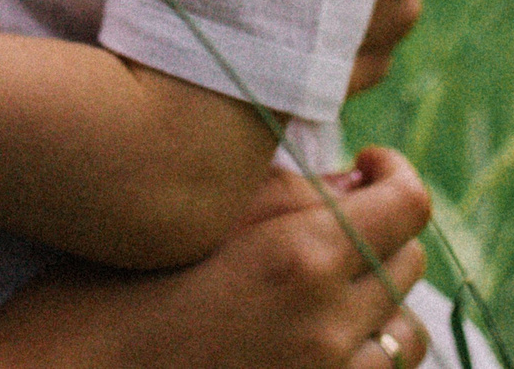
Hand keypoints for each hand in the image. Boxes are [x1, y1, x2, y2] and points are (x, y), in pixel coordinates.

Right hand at [0, 147, 434, 368]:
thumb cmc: (102, 295)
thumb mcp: (193, 221)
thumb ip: (284, 196)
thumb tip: (351, 187)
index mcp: (301, 255)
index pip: (410, 203)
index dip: (396, 172)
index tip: (366, 163)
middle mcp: (326, 324)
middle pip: (410, 262)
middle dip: (385, 229)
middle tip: (336, 217)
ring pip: (405, 333)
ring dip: (383, 300)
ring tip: (334, 282)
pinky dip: (364, 353)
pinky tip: (317, 335)